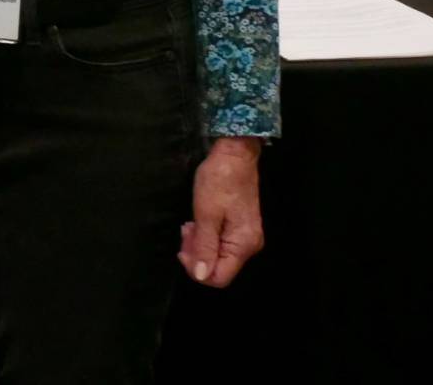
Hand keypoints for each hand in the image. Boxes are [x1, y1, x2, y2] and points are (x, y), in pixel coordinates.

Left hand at [179, 136, 263, 287]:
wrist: (234, 155)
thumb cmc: (219, 182)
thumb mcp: (206, 214)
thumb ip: (204, 246)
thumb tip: (201, 276)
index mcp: (243, 245)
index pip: (220, 277)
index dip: (197, 270)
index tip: (183, 249)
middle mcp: (249, 246)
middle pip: (219, 267)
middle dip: (197, 255)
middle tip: (185, 231)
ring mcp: (246, 237)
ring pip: (217, 255)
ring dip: (199, 244)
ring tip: (189, 225)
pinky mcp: (240, 227)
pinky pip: (221, 243)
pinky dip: (206, 236)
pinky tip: (196, 223)